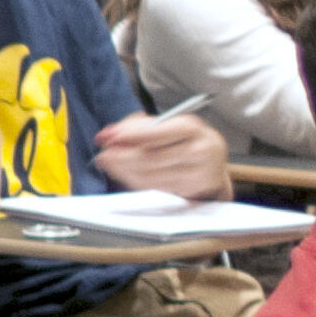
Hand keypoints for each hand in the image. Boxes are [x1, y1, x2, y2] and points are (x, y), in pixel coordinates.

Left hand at [93, 112, 230, 199]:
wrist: (212, 162)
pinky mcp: (191, 192)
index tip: (110, 138)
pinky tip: (125, 174)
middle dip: (122, 157)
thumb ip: (135, 127)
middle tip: (103, 155)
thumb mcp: (165, 125)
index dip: (132, 136)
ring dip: (124, 172)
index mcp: (191, 128)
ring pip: (151, 176)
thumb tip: (108, 134)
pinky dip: (135, 181)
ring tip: (108, 164)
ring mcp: (197, 174)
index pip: (158, 133)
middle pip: (151, 158)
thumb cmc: (183, 139)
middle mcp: (199, 151)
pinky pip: (156, 188)